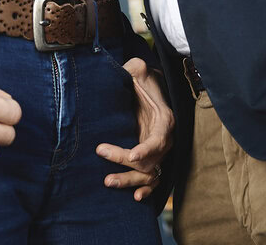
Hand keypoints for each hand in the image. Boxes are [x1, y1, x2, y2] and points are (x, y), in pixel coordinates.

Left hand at [95, 57, 174, 200]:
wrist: (148, 88)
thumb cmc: (142, 79)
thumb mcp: (137, 69)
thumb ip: (133, 69)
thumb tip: (128, 71)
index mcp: (164, 120)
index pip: (159, 139)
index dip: (146, 149)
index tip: (131, 155)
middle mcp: (164, 138)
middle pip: (149, 160)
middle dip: (125, 162)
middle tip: (101, 152)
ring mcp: (159, 151)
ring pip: (149, 174)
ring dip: (130, 180)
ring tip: (108, 181)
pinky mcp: (151, 158)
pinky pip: (153, 179)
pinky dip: (146, 189)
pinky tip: (135, 197)